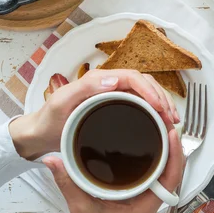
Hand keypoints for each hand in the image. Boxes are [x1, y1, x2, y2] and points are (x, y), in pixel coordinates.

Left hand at [9, 69, 179, 159]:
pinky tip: (162, 123)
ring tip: (172, 121)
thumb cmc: (49, 120)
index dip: (150, 90)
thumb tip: (115, 79)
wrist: (41, 135)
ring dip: (163, 104)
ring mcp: (114, 95)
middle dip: (162, 98)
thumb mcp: (63, 102)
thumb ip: (86, 87)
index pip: (133, 78)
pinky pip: (141, 104)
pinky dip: (155, 111)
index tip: (160, 107)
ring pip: (146, 94)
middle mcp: (109, 84)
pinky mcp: (116, 107)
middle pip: (145, 84)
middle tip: (171, 117)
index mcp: (100, 79)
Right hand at [42, 131, 183, 212]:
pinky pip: (154, 170)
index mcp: (146, 205)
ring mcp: (147, 194)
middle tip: (165, 119)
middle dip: (172, 143)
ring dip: (166, 147)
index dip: (174, 155)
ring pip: (165, 168)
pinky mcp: (139, 191)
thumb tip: (54, 160)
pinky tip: (151, 139)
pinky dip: (156, 154)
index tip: (171, 134)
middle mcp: (151, 198)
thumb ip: (67, 184)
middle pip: (172, 168)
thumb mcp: (79, 209)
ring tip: (161, 124)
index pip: (170, 178)